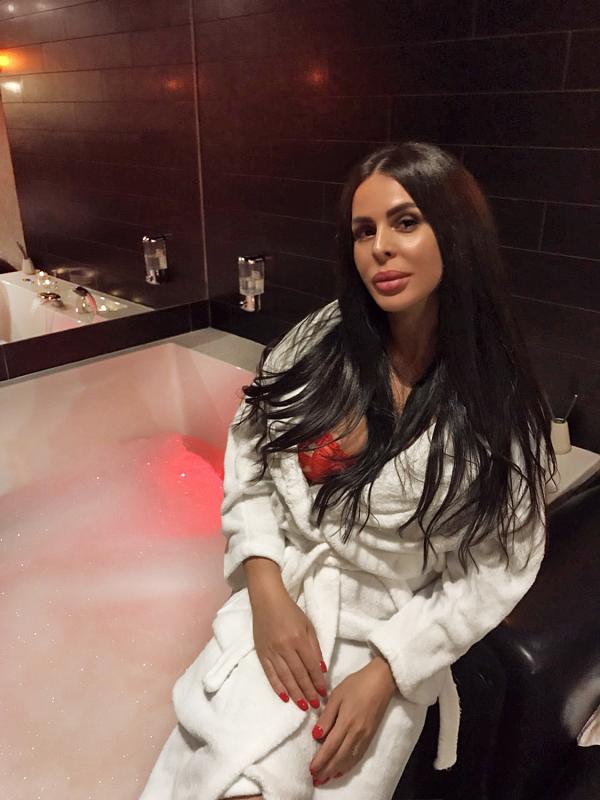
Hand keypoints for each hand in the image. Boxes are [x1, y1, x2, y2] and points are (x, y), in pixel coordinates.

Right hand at [250, 585, 327, 711]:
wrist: (267, 601)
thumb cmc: (291, 612)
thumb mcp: (308, 626)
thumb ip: (315, 648)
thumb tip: (322, 670)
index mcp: (299, 639)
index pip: (310, 665)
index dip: (318, 681)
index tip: (324, 693)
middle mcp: (285, 647)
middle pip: (298, 675)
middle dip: (308, 692)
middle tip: (316, 706)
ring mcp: (272, 651)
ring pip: (285, 678)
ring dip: (295, 694)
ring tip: (303, 706)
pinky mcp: (262, 654)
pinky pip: (270, 674)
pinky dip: (277, 687)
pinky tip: (285, 698)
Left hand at [308, 656, 395, 784]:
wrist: (381, 681)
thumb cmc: (356, 684)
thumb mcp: (337, 695)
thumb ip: (326, 717)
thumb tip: (316, 736)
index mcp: (347, 721)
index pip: (330, 746)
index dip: (320, 760)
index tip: (311, 769)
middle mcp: (357, 733)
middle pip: (339, 757)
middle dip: (327, 770)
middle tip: (315, 779)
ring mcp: (365, 736)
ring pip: (349, 760)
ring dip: (336, 771)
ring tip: (325, 778)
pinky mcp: (371, 736)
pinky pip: (358, 756)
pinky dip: (348, 766)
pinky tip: (342, 770)